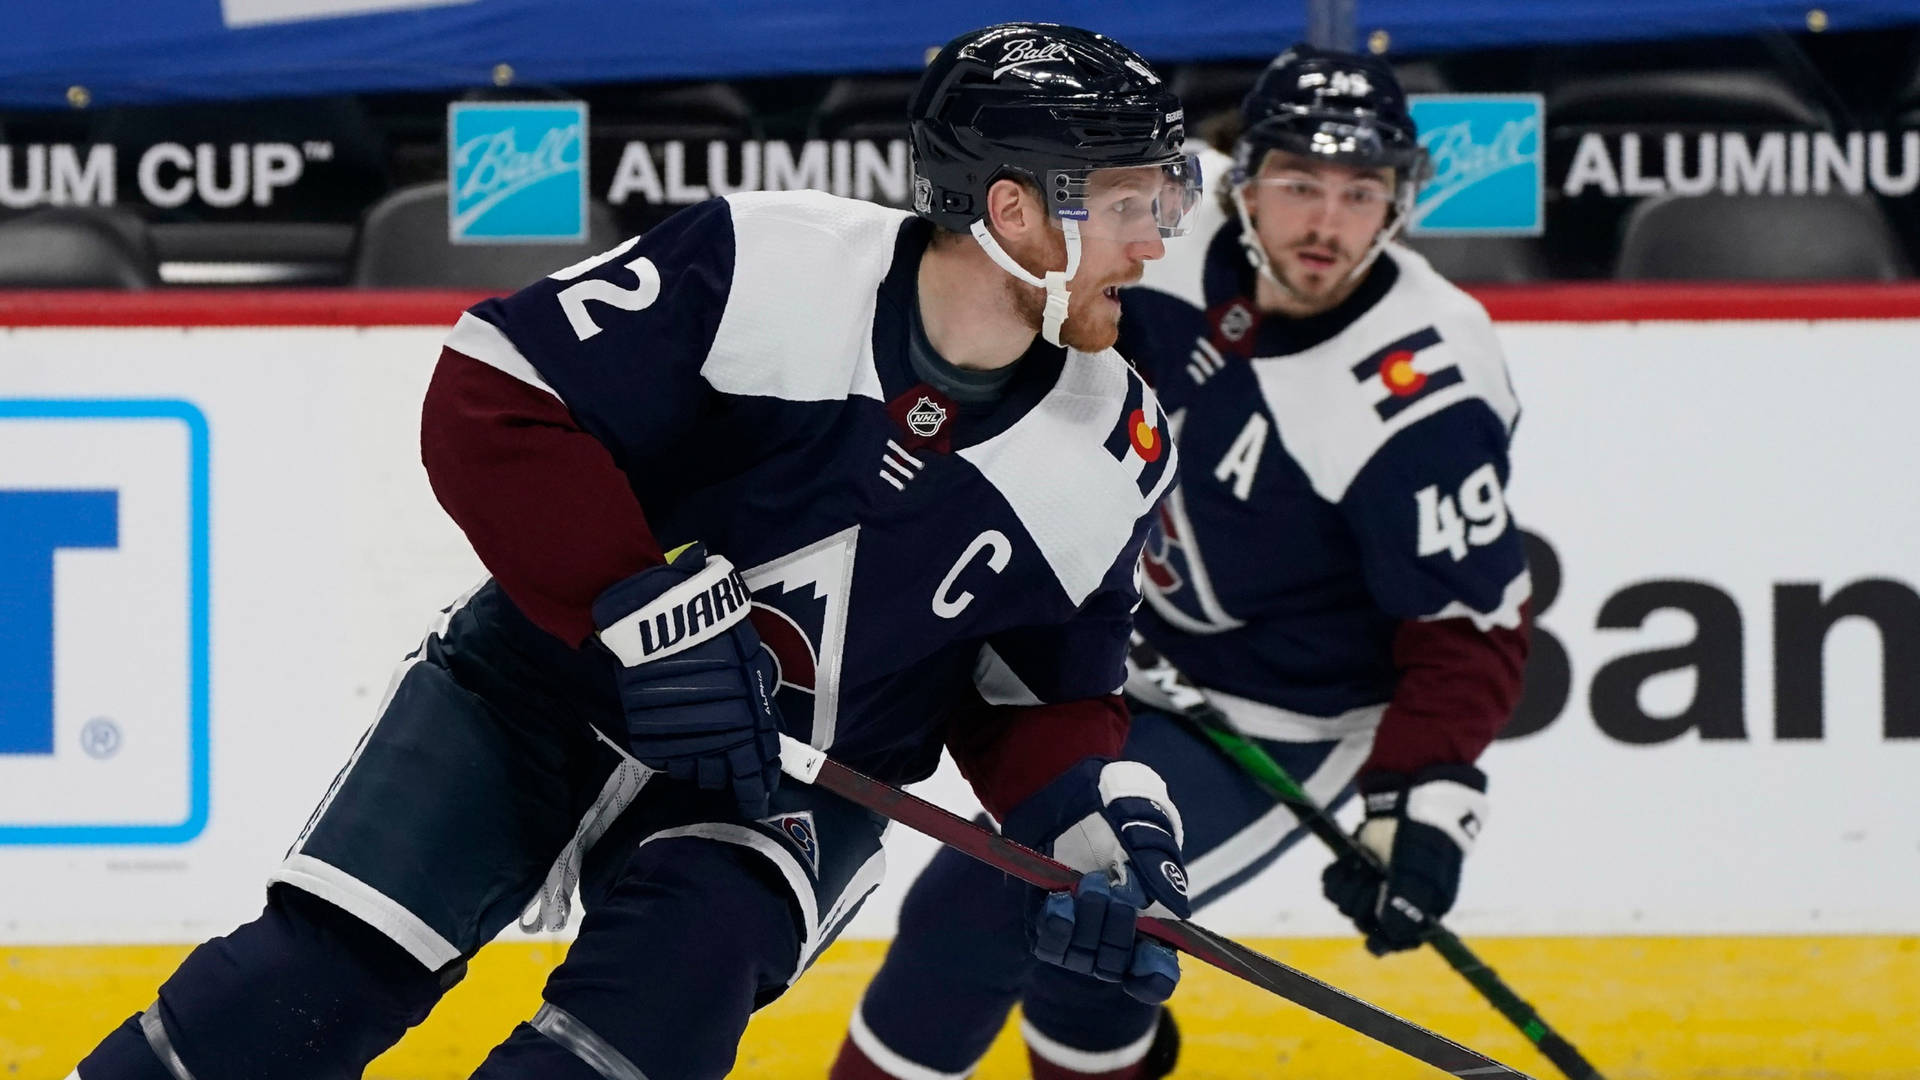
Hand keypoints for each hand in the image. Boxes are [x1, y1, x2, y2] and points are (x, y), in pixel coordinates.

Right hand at [593, 543, 781, 818]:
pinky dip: (672, 753)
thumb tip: (765, 734)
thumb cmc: (718, 636)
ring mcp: (678, 744)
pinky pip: (664, 761)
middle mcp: (714, 745)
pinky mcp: (649, 739)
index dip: (755, 794)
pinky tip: (675, 736)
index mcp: (747, 730)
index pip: (753, 778)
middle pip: (718, 778)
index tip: (757, 800)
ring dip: (697, 762)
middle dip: (724, 772)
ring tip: (697, 742)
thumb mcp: (752, 668)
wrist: (666, 622)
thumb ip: (758, 707)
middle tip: (724, 758)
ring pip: (690, 772)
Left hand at [1004, 758, 1191, 1002]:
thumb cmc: (1118, 813)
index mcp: (1151, 926)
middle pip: (1117, 966)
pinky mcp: (1047, 923)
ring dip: (1089, 924)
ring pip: (1084, 959)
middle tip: (1116, 891)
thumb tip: (1177, 911)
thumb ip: (1162, 868)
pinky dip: (1058, 928)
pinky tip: (1061, 902)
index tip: (1150, 957)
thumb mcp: (1148, 832)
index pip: (1154, 976)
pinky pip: (1050, 945)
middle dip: (1119, 932)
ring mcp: (1079, 934)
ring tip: (1090, 882)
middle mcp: (1114, 939)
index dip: (1154, 977)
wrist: (1069, 792)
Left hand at [1322, 763, 1486, 954]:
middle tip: (1369, 881)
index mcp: (1422, 907)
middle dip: (1362, 903)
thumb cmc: (1422, 840)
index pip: (1401, 939)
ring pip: (1347, 905)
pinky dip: (1334, 877)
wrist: (1411, 800)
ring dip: (1347, 889)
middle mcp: (1396, 899)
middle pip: (1366, 921)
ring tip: (1358, 867)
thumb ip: (1405, 906)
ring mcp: (1374, 882)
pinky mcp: (1356, 866)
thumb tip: (1390, 934)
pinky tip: (1344, 864)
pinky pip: (1334, 885)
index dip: (1385, 942)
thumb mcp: (1418, 874)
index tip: (1372, 942)